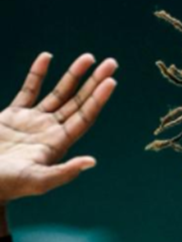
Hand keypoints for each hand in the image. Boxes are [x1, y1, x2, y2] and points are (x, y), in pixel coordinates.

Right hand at [0, 52, 117, 202]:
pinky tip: (48, 56)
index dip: (98, 99)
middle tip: (112, 63)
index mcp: (59, 143)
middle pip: (79, 101)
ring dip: (74, 75)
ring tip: (89, 57)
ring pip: (59, 93)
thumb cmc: (9, 185)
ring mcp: (34, 122)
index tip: (111, 81)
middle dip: (95, 82)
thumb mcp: (39, 181)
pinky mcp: (13, 116)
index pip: (85, 116)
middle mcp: (51, 130)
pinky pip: (29, 89)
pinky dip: (38, 73)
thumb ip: (65, 171)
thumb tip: (92, 162)